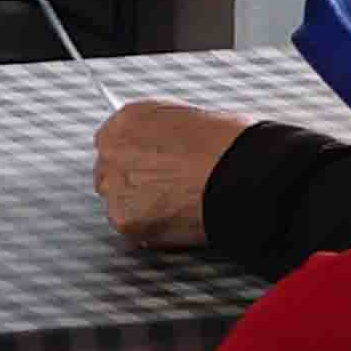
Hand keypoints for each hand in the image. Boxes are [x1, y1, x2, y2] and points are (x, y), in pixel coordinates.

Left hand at [92, 100, 241, 250]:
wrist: (240, 174)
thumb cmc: (228, 145)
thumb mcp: (190, 121)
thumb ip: (163, 136)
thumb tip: (165, 148)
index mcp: (126, 121)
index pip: (114, 143)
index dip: (135, 159)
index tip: (149, 168)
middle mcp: (111, 150)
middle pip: (110, 172)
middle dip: (134, 183)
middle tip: (164, 191)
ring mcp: (115, 186)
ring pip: (119, 202)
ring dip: (140, 206)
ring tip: (177, 205)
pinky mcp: (124, 219)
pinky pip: (132, 229)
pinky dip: (151, 229)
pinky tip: (178, 220)